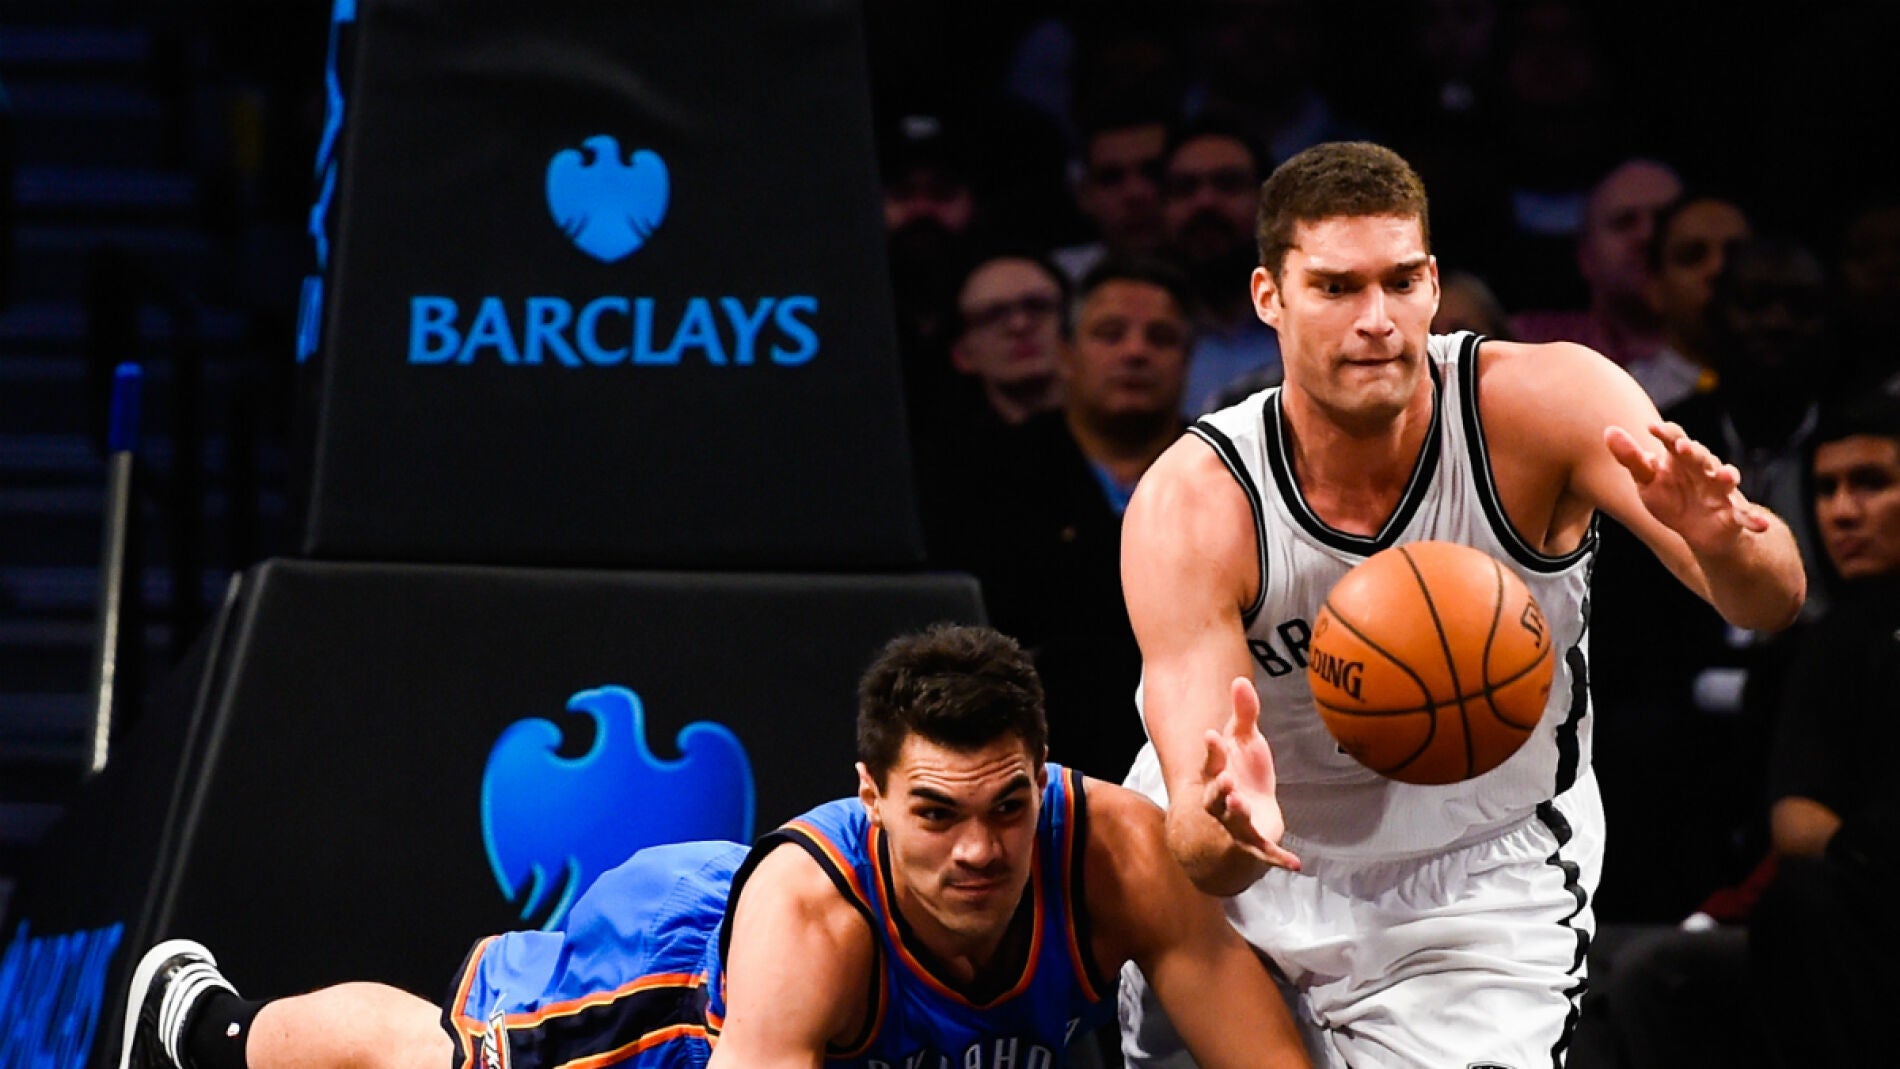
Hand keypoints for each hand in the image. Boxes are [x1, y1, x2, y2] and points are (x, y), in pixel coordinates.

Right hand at [1201, 677, 1301, 872]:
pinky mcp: (1255, 842)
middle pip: (1215, 797)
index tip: (1212, 735)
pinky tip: (1295, 865)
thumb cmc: (1244, 772)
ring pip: (1234, 823)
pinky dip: (1278, 859)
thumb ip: (1244, 714)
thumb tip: (1240, 678)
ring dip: (1237, 814)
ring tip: (1241, 805)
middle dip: (1218, 789)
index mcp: (1219, 774)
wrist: (1246, 815)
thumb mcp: (1245, 741)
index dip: (1213, 750)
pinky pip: (1264, 853)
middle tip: (1225, 779)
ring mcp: (1237, 824)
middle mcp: (1222, 801)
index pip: (1212, 761)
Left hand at [1605, 422, 1770, 550]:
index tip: (1651, 428)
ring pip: (1726, 479)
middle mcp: (1704, 469)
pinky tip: (1760, 526)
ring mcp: (1721, 490)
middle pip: (1700, 456)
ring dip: (1726, 476)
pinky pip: (1745, 516)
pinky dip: (1754, 520)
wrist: (1701, 529)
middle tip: (1682, 447)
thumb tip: (1609, 430)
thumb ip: (1631, 459)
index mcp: (1681, 459)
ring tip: (1724, 475)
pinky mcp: (1734, 513)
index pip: (1674, 439)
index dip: (1665, 433)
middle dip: (1693, 451)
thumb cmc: (1672, 498)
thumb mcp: (1647, 481)